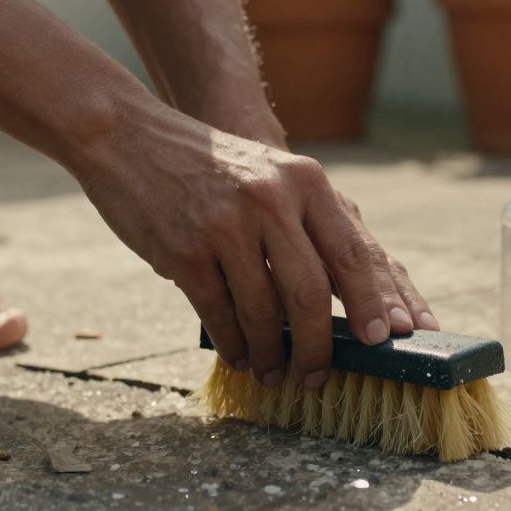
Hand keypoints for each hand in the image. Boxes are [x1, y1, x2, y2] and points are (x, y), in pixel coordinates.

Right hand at [74, 105, 433, 388]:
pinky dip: (233, 344)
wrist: (127, 135)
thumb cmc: (211, 167)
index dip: (371, 303)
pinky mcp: (184, 250)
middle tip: (318, 375)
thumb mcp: (270, 174)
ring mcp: (226, 225)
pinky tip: (239, 355)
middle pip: (311, 293)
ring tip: (273, 372)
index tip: (383, 341)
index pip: (352, 252)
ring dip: (271, 353)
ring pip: (263, 311)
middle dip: (319, 345)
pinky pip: (219, 313)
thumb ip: (306, 223)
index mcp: (304, 180)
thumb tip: (345, 299)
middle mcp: (270, 199)